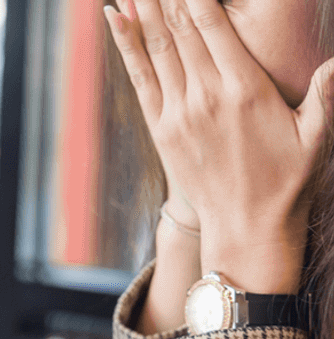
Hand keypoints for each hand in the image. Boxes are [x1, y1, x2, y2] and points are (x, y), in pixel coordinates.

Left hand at [104, 0, 333, 292]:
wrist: (246, 226)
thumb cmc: (286, 178)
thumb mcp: (315, 133)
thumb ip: (326, 93)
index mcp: (245, 89)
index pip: (213, 26)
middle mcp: (206, 96)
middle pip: (180, 29)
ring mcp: (178, 112)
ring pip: (157, 47)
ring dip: (144, 7)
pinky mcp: (160, 129)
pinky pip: (139, 77)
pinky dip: (126, 44)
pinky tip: (116, 16)